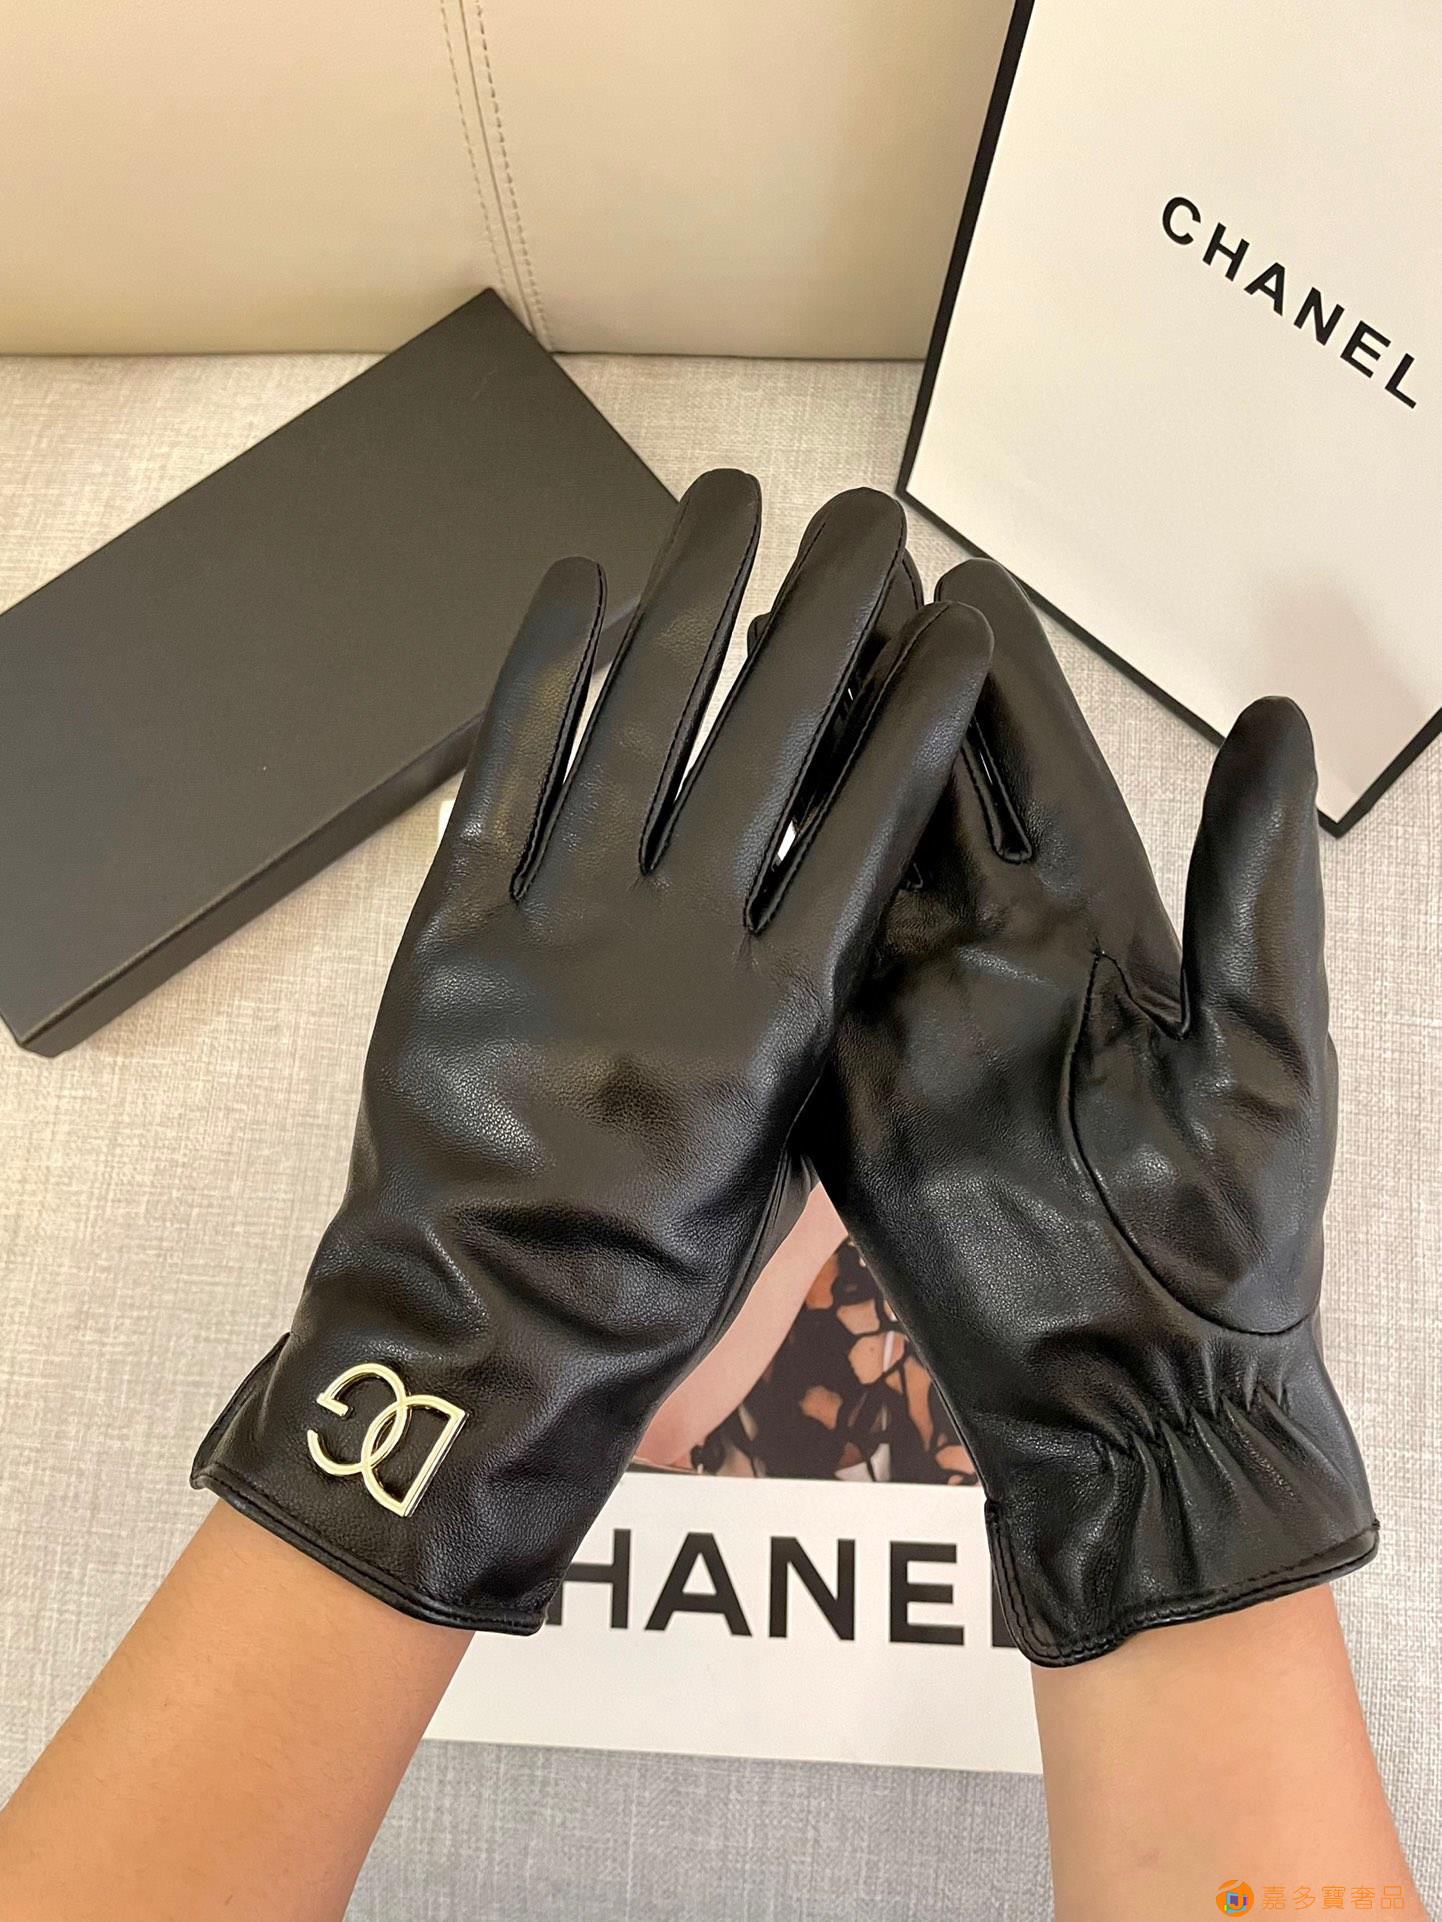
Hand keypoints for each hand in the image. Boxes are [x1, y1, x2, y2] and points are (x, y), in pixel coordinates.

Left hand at [192, 470, 990, 1630]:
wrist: (489, 1339)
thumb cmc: (653, 1282)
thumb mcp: (776, 1168)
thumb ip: (803, 1032)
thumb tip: (818, 912)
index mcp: (771, 1016)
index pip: (864, 828)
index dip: (916, 716)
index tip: (957, 627)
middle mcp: (671, 947)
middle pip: (763, 746)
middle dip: (822, 621)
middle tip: (864, 522)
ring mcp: (553, 927)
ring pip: (635, 732)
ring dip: (690, 606)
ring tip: (730, 505)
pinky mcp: (454, 931)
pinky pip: (499, 778)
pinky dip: (537, 680)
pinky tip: (578, 586)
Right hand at [807, 558, 1375, 1664]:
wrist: (1135, 1390)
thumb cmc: (1227, 1231)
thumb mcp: (1263, 1053)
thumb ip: (1252, 891)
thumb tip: (1271, 717)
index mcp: (1106, 933)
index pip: (1040, 773)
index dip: (1000, 679)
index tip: (958, 583)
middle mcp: (999, 953)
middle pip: (929, 792)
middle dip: (882, 691)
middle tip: (828, 588)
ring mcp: (914, 1016)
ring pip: (851, 865)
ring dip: (807, 771)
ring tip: (756, 673)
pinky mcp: (848, 1087)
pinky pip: (799, 980)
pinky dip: (759, 904)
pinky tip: (715, 827)